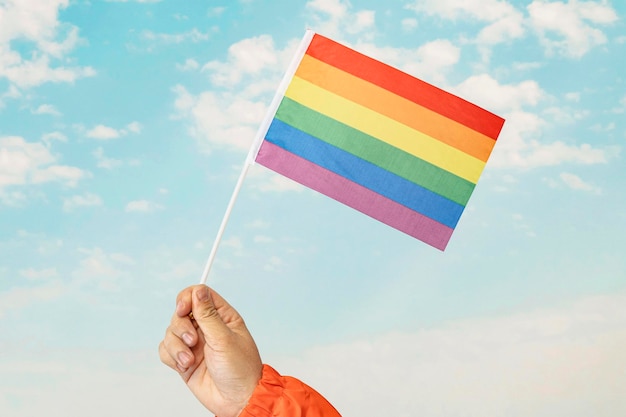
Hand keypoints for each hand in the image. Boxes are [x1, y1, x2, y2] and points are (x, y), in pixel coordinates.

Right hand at [159, 285, 262, 416]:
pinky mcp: (184, 359)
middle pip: (180, 313)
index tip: (183, 309)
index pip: (199, 294)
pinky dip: (172, 357)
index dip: (187, 298)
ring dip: (176, 346)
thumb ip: (208, 315)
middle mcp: (207, 327)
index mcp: (222, 317)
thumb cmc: (240, 370)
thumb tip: (198, 291)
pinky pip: (166, 350)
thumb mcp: (225, 339)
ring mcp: (194, 343)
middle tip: (192, 342)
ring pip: (170, 332)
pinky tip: (185, 366)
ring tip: (190, 360)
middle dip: (181, 327)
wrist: (236, 401)